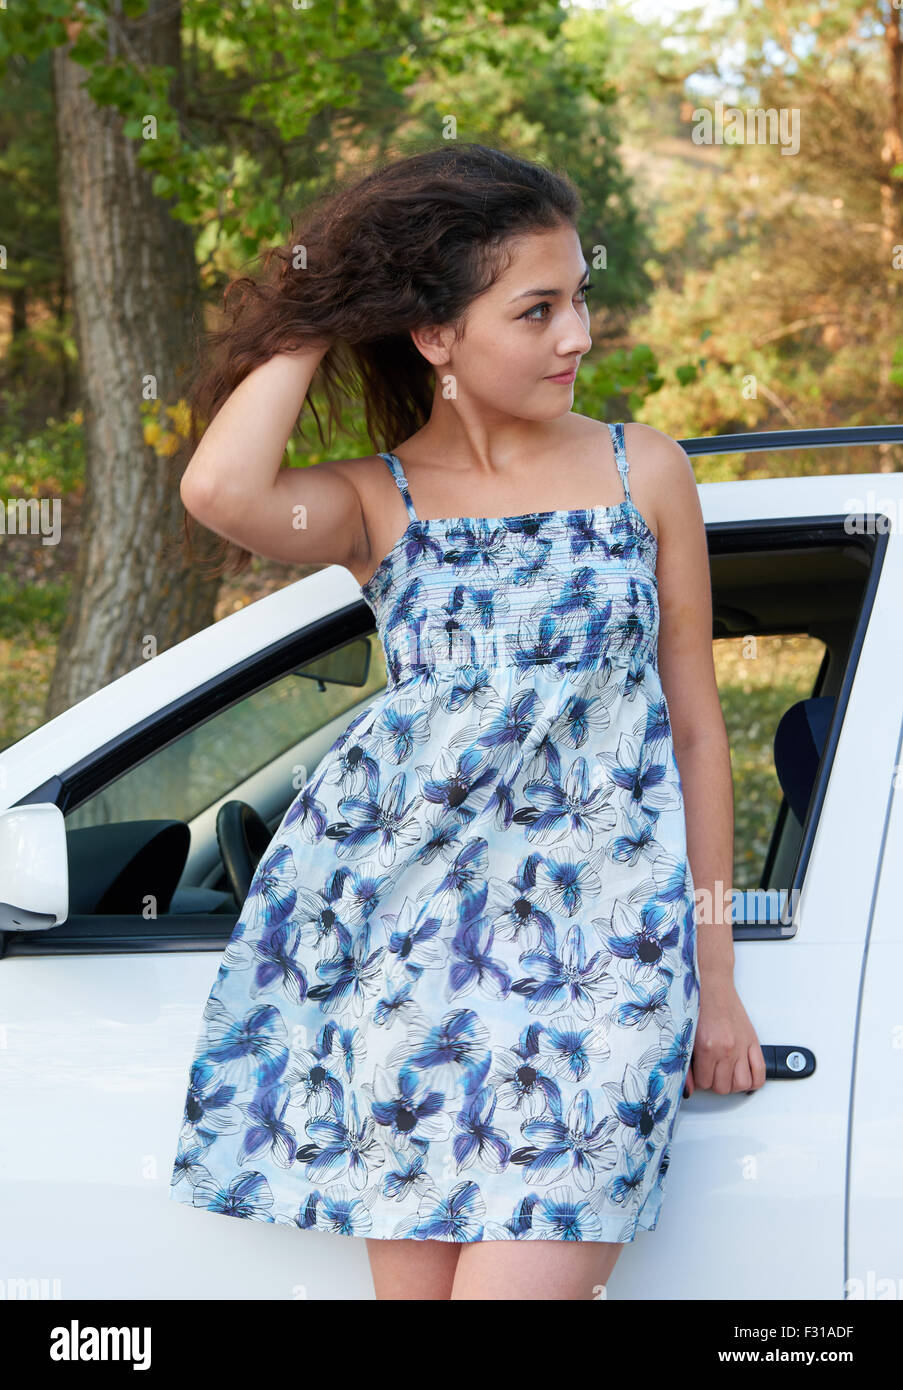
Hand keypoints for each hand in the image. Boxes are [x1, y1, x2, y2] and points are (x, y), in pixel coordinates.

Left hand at [684, 975, 766, 1096]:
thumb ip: (685, 1065)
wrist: (712, 984)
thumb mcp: (685, 1035)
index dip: (699, 1081)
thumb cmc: (697, 1005)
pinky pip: (760, 1072)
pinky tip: (743, 1075)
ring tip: (725, 1074)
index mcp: (707, 1047)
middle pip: (724, 1087)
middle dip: (715, 1083)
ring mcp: (742, 1046)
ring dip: (733, 1084)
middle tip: (710, 1072)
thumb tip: (687, 1089)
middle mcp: (727, 1049)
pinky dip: (753, 1081)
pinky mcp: (753, 1041)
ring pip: (742, 1084)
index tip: (698, 1073)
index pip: (705, 1083)